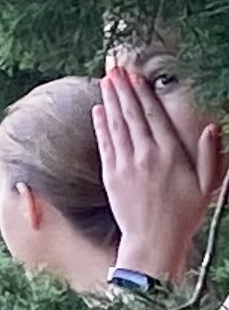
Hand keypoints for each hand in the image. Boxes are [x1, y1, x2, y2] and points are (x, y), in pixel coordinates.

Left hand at [97, 56, 224, 281]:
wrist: (153, 241)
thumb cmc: (183, 215)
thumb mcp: (206, 185)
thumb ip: (208, 154)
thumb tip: (212, 127)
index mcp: (170, 154)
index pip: (154, 116)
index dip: (143, 94)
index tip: (136, 76)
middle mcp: (146, 155)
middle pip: (131, 114)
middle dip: (123, 89)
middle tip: (115, 68)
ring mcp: (126, 165)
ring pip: (116, 125)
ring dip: (110, 101)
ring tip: (105, 80)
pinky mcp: (111, 176)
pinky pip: (104, 144)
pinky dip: (100, 125)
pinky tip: (97, 110)